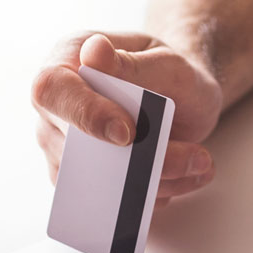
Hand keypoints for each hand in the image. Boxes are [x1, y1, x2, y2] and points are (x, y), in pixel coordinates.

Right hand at [29, 32, 223, 204]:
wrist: (183, 98)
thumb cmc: (168, 73)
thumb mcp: (165, 60)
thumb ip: (132, 62)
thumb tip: (93, 52)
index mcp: (66, 62)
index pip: (53, 90)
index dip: (84, 114)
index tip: (126, 133)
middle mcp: (57, 109)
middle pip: (76, 146)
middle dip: (141, 159)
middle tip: (194, 156)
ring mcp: (65, 148)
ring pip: (98, 181)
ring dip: (156, 179)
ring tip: (200, 162)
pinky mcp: (84, 180)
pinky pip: (113, 200)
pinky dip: (155, 193)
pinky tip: (187, 174)